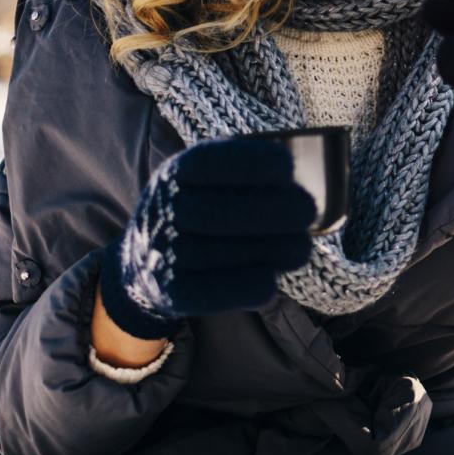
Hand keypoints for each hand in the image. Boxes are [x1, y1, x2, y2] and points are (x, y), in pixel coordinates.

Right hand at [98, 136, 316, 339]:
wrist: (144, 261)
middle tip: (309, 211)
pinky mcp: (171, 291)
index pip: (210, 163)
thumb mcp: (206, 179)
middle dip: (275, 210)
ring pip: (226, 252)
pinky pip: (217, 291)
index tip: (287, 166)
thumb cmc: (198, 208)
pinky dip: (251, 284)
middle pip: (223, 212)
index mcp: (176, 173)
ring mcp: (164, 252)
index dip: (251, 163)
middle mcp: (165, 210)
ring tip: (301, 247)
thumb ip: (245, 171)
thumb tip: (301, 179)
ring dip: (273, 249)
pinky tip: (272, 278)